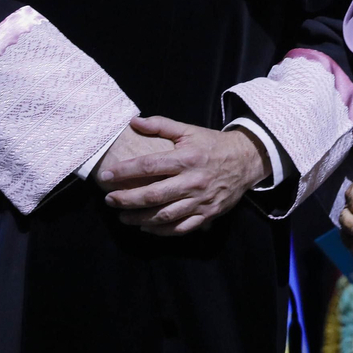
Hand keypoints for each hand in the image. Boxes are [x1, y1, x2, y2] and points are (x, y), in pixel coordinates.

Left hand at [99, 116, 271, 235]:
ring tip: (122, 217)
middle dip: (126, 199)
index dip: (124, 172)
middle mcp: (192, 181)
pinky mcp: (207, 214)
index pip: (148, 166)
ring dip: (140, 219)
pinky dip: (161, 231)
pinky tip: (146, 227)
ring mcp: (200, 201)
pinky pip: (181, 228)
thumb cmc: (212, 144)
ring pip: (164, 215)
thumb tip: (134, 122)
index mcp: (186, 159)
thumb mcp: (189, 130)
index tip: (106, 176)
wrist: (246, 160)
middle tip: (109, 200)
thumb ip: (161, 125)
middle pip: (153, 195)